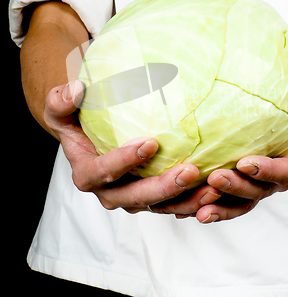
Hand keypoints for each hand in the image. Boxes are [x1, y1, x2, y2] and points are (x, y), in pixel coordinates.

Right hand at [44, 80, 220, 212]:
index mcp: (87, 174)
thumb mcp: (61, 107)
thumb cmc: (78, 119)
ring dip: (186, 201)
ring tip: (213, 189)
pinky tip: (217, 190)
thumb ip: (61, 100)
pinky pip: (174, 205)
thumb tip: (76, 89)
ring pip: (160, 207)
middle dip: (163, 188)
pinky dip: (194, 201)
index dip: (124, 162)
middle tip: (190, 171)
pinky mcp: (154, 198)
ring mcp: (133, 198)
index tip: (150, 143)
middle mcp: (110, 193)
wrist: (91, 136)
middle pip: (136, 198)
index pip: (102, 173)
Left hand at [191, 77, 287, 223]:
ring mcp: (261, 186)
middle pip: (260, 190)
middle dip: (237, 187)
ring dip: (222, 207)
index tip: (245, 162)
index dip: (268, 170)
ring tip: (201, 210)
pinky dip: (213, 208)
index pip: (287, 170)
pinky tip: (190, 213)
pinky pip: (229, 203)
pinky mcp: (244, 188)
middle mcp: (280, 179)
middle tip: (215, 178)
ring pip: (242, 203)